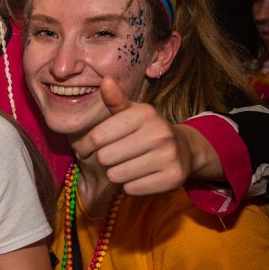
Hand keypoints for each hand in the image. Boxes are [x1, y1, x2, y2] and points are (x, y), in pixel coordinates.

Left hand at [73, 77, 200, 194]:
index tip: (84, 149)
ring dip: (117, 173)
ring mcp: (168, 157)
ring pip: (116, 175)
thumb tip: (105, 80)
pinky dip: (131, 186)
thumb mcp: (132, 113)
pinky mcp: (172, 179)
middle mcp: (160, 134)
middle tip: (114, 157)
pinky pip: (131, 189)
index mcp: (145, 114)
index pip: (97, 137)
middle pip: (105, 158)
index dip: (85, 146)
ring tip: (128, 165)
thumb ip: (115, 100)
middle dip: (104, 160)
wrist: (184, 149)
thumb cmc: (147, 130)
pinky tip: (141, 175)